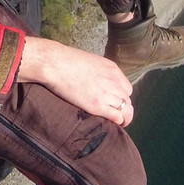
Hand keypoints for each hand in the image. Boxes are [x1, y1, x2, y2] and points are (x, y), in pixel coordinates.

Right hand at [18, 37, 133, 125]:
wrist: (55, 64)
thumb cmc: (66, 60)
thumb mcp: (90, 62)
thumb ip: (98, 72)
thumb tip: (96, 80)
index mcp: (112, 70)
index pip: (127, 88)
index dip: (121, 96)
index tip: (115, 101)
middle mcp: (114, 82)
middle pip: (127, 100)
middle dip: (123, 108)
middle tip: (116, 114)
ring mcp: (107, 94)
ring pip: (127, 110)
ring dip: (124, 118)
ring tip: (120, 123)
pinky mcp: (97, 105)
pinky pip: (117, 117)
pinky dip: (118, 121)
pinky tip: (114, 124)